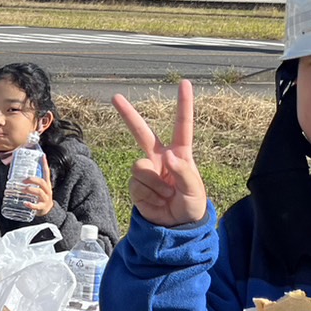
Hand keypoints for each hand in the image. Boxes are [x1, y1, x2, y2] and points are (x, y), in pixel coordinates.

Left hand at [24, 159, 53, 215]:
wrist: (48, 212)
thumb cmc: (41, 198)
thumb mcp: (40, 189)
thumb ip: (33, 182)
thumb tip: (21, 175)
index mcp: (46, 185)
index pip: (46, 173)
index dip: (45, 164)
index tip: (43, 156)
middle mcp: (47, 191)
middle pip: (42, 182)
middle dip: (33, 180)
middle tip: (23, 180)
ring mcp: (45, 199)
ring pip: (40, 193)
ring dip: (30, 190)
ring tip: (22, 189)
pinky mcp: (42, 207)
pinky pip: (37, 206)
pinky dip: (31, 205)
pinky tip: (25, 203)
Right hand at [113, 80, 206, 226]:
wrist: (176, 226)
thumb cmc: (191, 205)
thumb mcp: (195, 190)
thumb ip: (184, 172)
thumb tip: (168, 157)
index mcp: (179, 154)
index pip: (181, 126)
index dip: (184, 105)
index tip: (184, 83)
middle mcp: (160, 158)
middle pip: (142, 133)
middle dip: (128, 115)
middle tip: (115, 97)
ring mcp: (147, 172)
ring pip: (141, 168)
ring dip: (155, 186)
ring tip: (166, 197)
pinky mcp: (136, 187)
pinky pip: (137, 186)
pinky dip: (148, 197)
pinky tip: (157, 202)